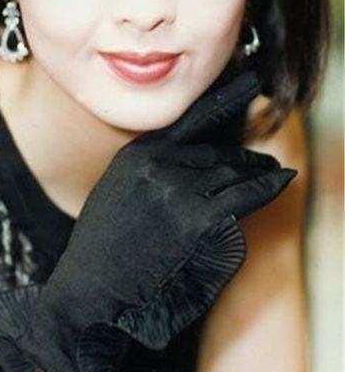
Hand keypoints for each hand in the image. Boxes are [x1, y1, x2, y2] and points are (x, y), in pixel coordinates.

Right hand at [0, 66, 296, 371]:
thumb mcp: (118, 192)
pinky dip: (266, 186)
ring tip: (273, 170)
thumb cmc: (102, 248)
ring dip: (254, 171)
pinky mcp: (195, 217)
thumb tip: (190, 162)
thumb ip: (150, 169)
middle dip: (240, 155)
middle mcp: (156, 162)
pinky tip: (282, 179)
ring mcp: (176, 187)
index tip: (247, 83)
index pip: (189, 120)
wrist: (89, 289)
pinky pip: (242, 195)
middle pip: (214, 151)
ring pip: (229, 171)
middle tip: (262, 158)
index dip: (223, 100)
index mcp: (136, 153)